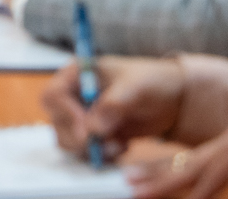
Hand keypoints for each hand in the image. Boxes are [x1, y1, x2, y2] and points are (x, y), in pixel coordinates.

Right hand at [42, 56, 184, 160]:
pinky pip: (86, 151)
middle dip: (78, 137)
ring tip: (119, 145)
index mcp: (77, 74)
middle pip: (57, 121)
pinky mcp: (95, 135)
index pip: (54, 94)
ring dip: (91, 148)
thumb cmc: (153, 82)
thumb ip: (113, 105)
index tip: (86, 130)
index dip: (65, 114)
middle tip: (103, 143)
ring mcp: (83, 116)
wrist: (173, 100)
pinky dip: (102, 155)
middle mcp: (75, 95)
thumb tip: (93, 128)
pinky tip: (123, 146)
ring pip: (69, 140)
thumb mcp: (136, 87)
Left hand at [123, 123, 227, 198]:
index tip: (143, 179)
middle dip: (153, 174)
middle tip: (126, 182)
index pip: (190, 161)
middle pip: (182, 162)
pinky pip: (213, 178)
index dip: (165, 171)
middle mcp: (226, 144)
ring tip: (136, 190)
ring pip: (189, 169)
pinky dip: (197, 192)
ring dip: (162, 182)